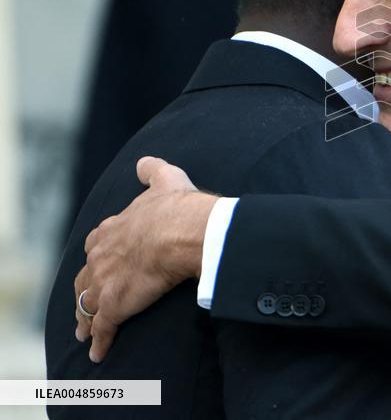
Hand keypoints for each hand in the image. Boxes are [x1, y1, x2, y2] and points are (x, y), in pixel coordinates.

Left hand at [74, 157, 218, 362]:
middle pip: (86, 277)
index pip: (97, 245)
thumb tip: (144, 161)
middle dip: (86, 290)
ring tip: (85, 332)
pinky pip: (102, 329)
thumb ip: (153, 171)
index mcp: (112, 230)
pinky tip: (98, 352)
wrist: (183, 232)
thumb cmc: (176, 207)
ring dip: (86, 320)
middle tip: (87, 301)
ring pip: (87, 305)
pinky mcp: (114, 306)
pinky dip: (98, 342)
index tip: (100, 263)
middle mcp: (101, 256)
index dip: (99, 256)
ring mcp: (104, 282)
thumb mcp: (165, 180)